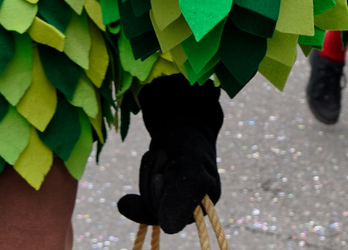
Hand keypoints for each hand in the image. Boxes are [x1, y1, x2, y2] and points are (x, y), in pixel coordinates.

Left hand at [118, 76, 222, 233]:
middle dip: (153, 178)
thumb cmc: (190, 138)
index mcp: (206, 203)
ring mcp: (176, 199)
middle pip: (155, 211)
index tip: (168, 167)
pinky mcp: (163, 191)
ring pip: (146, 201)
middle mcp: (191, 206)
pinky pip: (142, 193)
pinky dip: (145, 172)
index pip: (171, 217)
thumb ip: (183, 194)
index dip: (162, 192)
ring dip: (149, 171)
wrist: (181, 118)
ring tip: (163, 153)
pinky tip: (155, 157)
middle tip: (166, 155)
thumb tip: (167, 229)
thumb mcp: (190, 164)